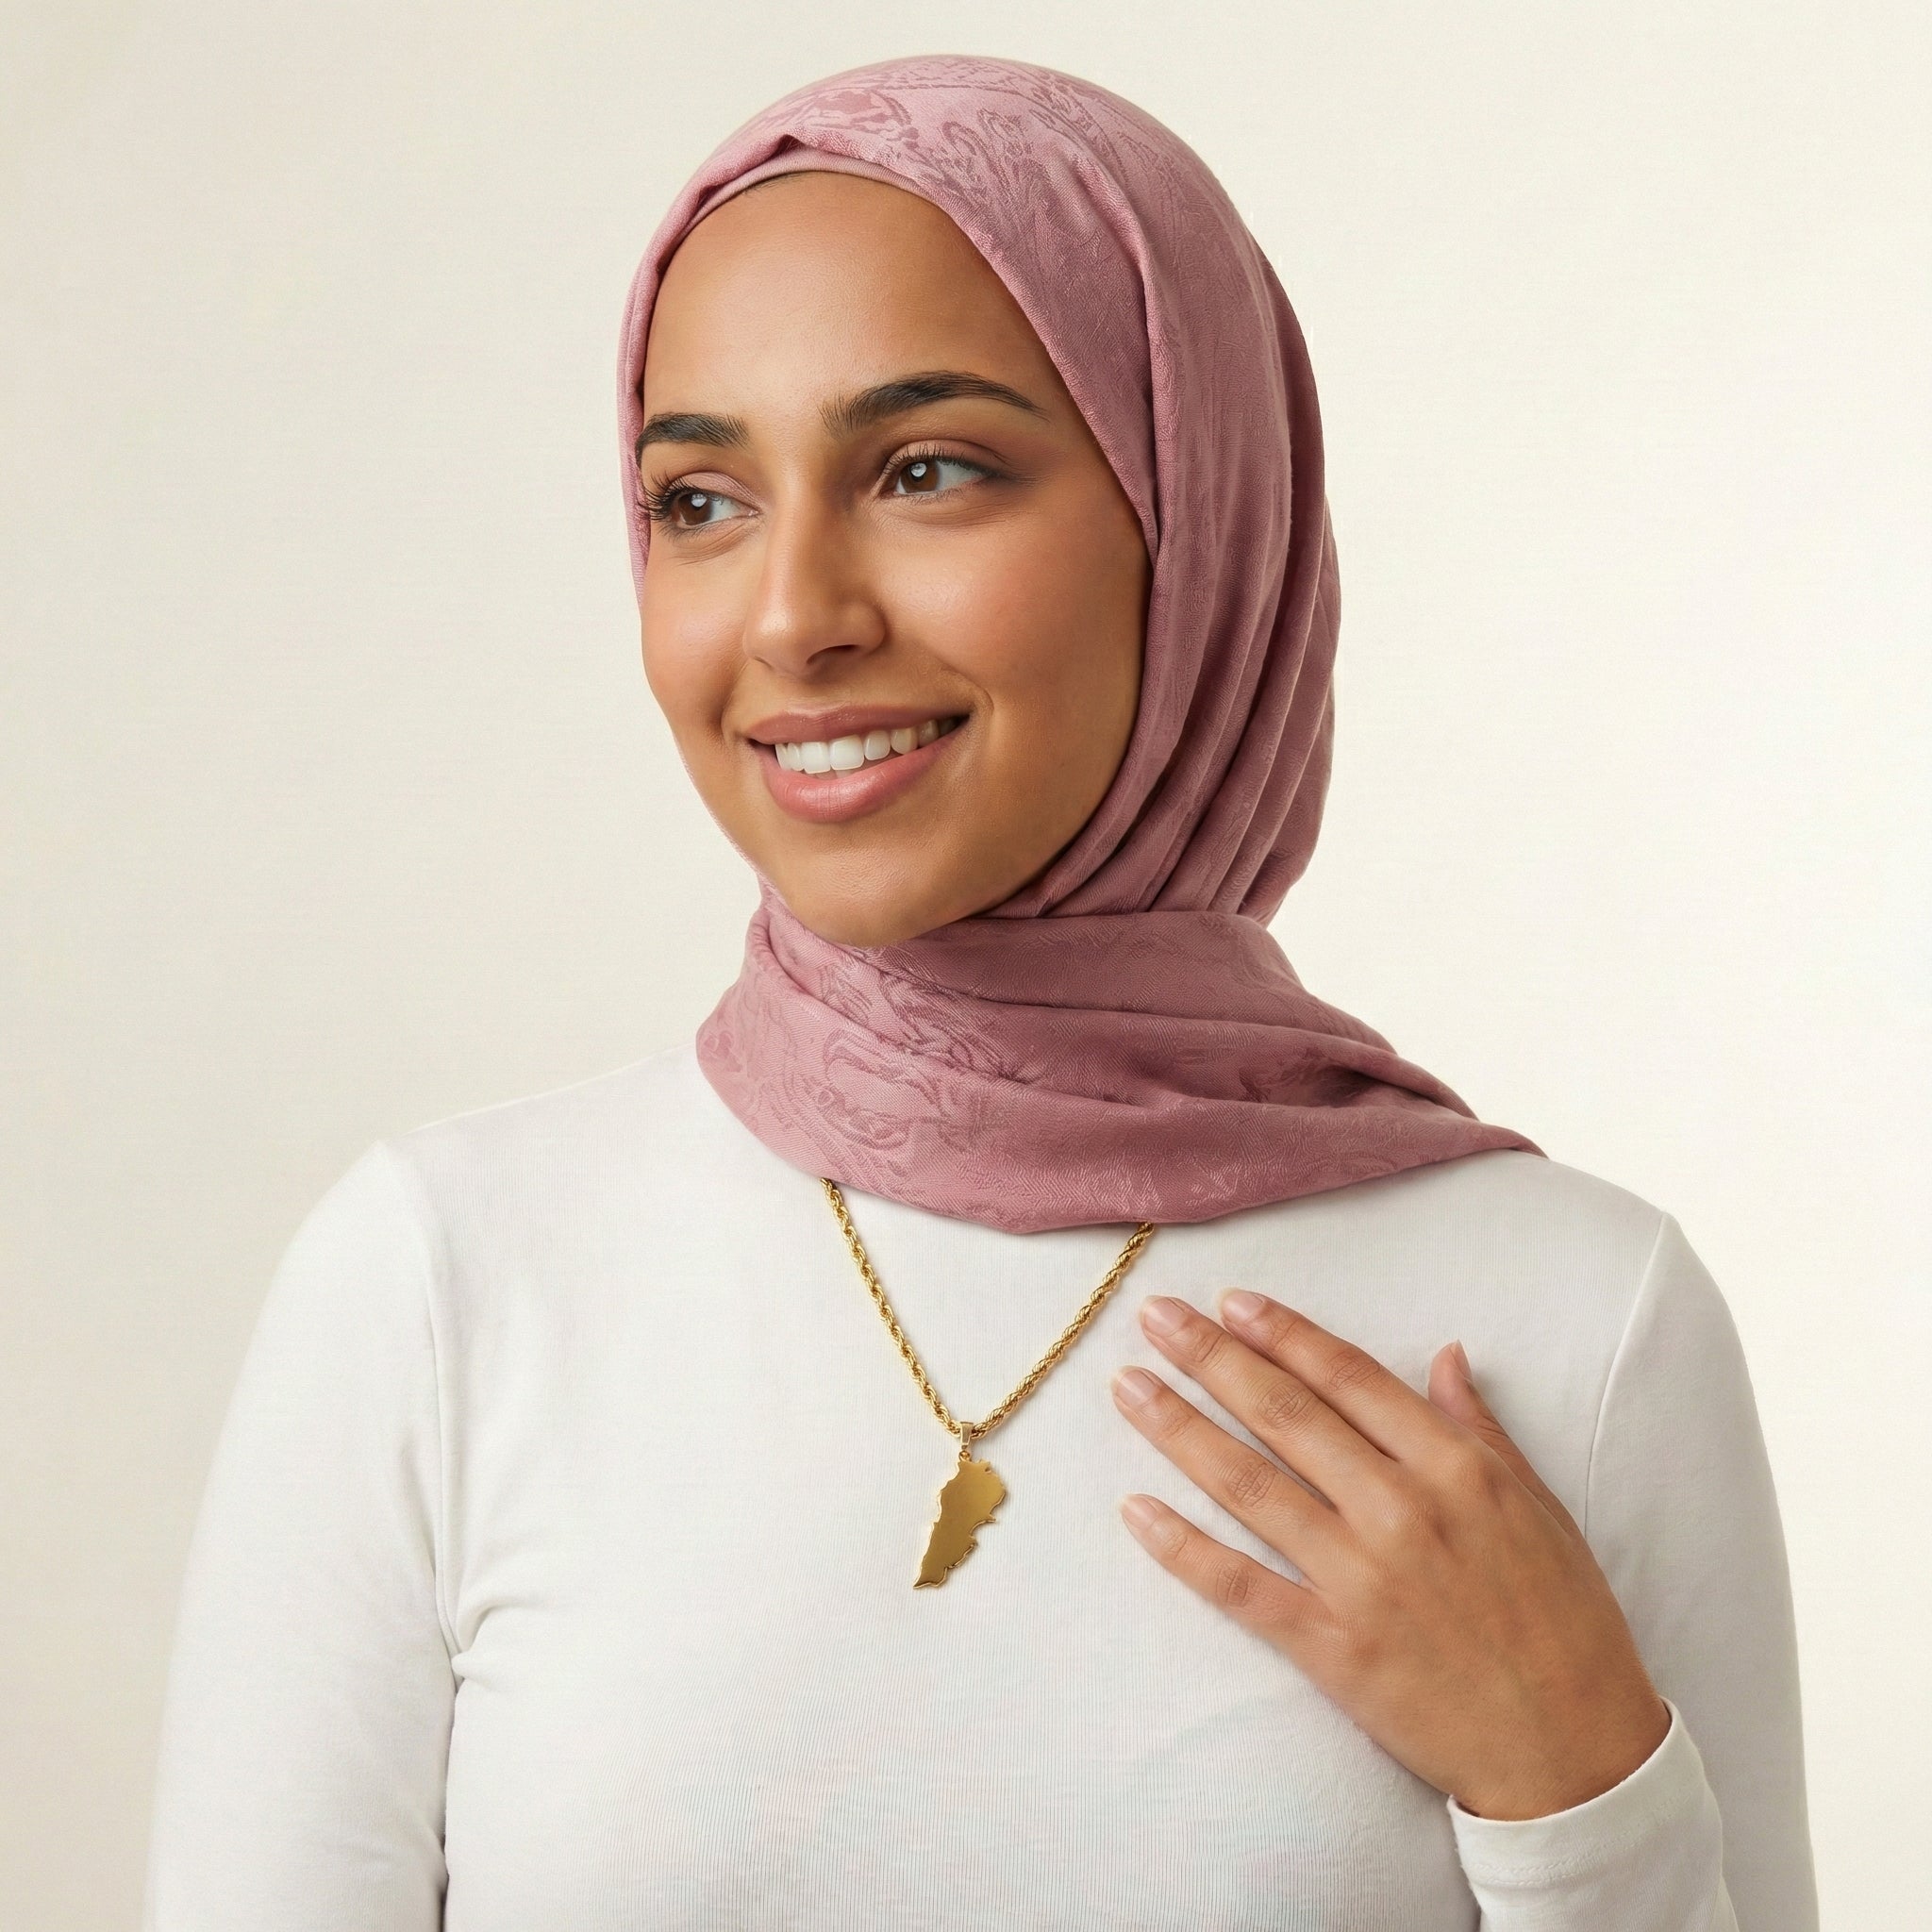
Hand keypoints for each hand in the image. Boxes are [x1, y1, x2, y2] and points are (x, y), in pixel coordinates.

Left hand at [1111, 1290, 1670, 1819]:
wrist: (1576, 1752)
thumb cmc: (1566, 1623)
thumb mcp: (1539, 1506)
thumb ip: (1479, 1427)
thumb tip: (1443, 1354)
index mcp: (1456, 1469)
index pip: (1348, 1378)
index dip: (1283, 1333)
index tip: (1230, 1300)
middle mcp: (1401, 1511)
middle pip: (1284, 1416)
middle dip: (1211, 1357)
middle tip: (1153, 1317)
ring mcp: (1361, 1580)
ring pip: (1249, 1486)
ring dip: (1179, 1429)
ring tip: (1128, 1386)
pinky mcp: (1333, 1648)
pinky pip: (1241, 1586)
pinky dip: (1183, 1548)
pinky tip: (1135, 1510)